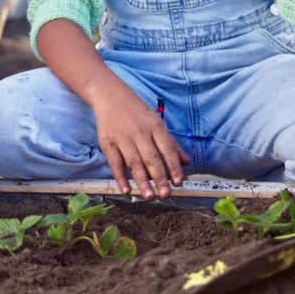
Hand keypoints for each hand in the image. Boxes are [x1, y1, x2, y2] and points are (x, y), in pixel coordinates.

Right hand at [91, 85, 188, 199]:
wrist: (111, 97)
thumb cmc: (138, 114)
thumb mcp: (157, 123)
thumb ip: (171, 144)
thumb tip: (187, 162)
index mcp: (155, 127)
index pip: (167, 149)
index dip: (174, 166)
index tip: (179, 182)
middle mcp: (140, 132)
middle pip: (152, 158)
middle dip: (160, 178)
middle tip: (166, 195)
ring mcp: (122, 138)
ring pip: (134, 163)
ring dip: (142, 181)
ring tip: (149, 196)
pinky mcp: (108, 143)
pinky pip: (115, 163)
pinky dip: (120, 177)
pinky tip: (126, 189)